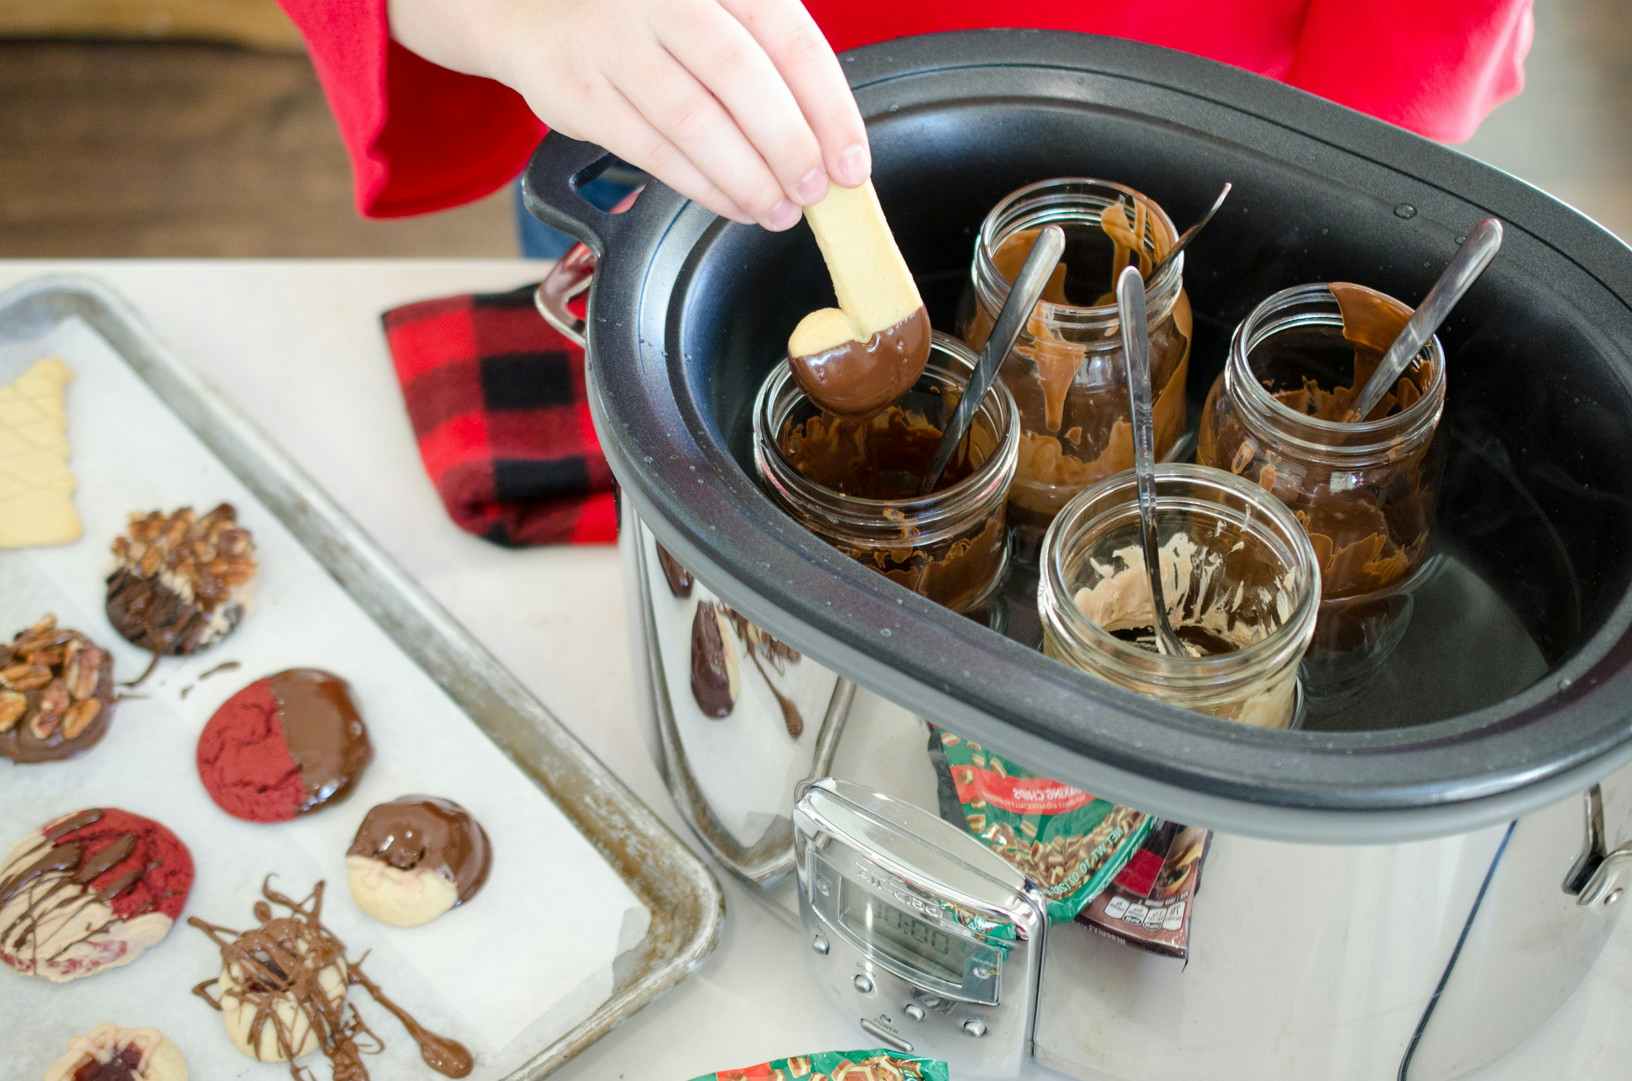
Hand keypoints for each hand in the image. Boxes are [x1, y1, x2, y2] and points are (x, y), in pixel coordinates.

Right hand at [388, 0, 870, 228]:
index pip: (789, 38)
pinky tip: (733, 205)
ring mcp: (615, 43)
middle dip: (789, 147)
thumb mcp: (711, 10)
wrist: (533, 10)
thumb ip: (765, 58)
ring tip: (777, 211)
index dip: (829, 108)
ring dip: (746, 178)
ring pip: (695, 122)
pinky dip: (701, 186)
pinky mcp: (581, 94)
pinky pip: (653, 151)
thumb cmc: (646, 18)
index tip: (851, 163)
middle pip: (742, 78)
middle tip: (814, 192)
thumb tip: (828, 142)